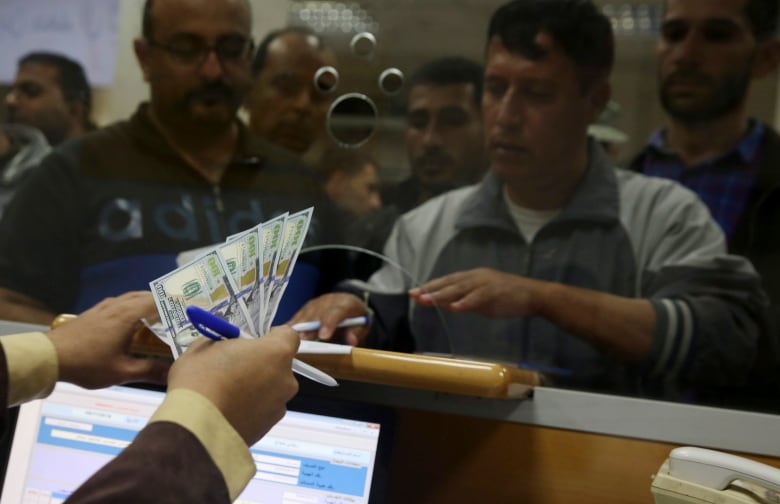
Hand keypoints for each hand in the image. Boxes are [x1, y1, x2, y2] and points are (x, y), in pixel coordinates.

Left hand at [46, 291, 170, 388]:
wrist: (50, 357)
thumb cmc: (87, 364)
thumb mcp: (121, 372)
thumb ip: (149, 371)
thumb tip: (173, 374)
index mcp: (128, 316)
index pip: (159, 301)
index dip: (176, 304)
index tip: (191, 308)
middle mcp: (118, 306)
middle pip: (147, 296)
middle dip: (165, 303)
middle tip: (180, 313)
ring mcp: (105, 307)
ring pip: (133, 298)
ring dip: (148, 303)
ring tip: (161, 315)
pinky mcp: (95, 312)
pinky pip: (121, 302)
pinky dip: (133, 306)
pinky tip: (133, 320)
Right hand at [167, 326, 299, 444]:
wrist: (194, 428)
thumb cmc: (199, 380)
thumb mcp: (206, 345)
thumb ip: (226, 342)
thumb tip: (227, 346)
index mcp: (276, 352)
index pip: (289, 335)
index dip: (271, 336)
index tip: (254, 341)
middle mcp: (286, 380)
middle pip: (279, 365)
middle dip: (260, 363)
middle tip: (234, 367)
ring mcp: (279, 406)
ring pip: (271, 389)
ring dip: (255, 388)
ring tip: (226, 393)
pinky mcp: (268, 428)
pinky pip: (262, 410)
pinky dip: (250, 408)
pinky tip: (227, 410)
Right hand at [288, 293, 368, 345]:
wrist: (349, 305)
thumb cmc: (356, 319)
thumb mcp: (362, 327)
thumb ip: (356, 333)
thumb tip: (351, 341)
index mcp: (346, 303)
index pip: (336, 312)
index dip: (329, 323)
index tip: (323, 336)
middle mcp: (329, 301)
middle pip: (317, 313)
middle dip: (309, 327)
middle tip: (302, 341)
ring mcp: (316, 303)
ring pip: (305, 314)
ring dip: (297, 327)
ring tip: (290, 340)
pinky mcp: (306, 308)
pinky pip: (297, 316)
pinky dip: (291, 325)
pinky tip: (284, 334)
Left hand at [409, 268, 543, 317]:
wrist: (535, 295)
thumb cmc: (509, 298)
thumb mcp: (483, 300)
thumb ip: (465, 301)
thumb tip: (446, 305)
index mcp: (473, 277)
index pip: (447, 281)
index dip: (431, 286)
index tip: (414, 292)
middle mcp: (477, 277)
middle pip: (449, 282)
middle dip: (430, 289)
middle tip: (414, 295)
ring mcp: (486, 283)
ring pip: (459, 288)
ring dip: (442, 295)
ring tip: (427, 300)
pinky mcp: (496, 292)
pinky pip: (477, 298)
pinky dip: (465, 302)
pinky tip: (454, 307)